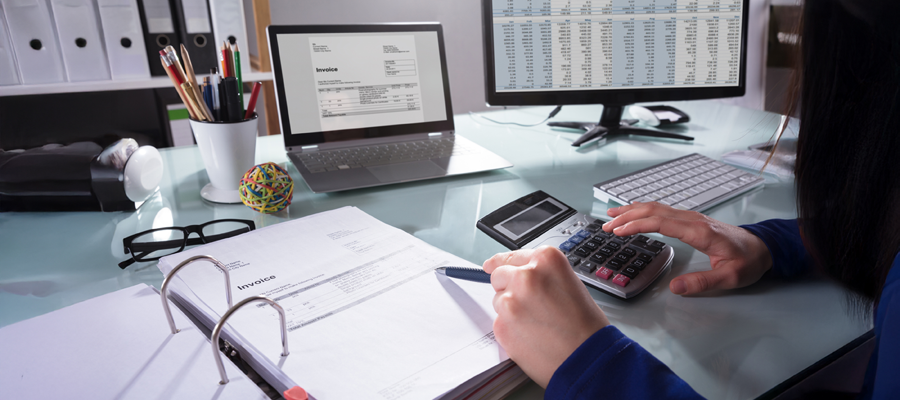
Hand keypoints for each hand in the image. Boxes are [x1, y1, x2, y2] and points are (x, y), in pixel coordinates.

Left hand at [483, 246, 608, 386]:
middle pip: (499, 275)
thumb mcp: (569, 283)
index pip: (512, 256)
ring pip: (498, 300)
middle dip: (508, 287)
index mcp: (545, 260)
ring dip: (511, 310)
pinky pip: (499, 322)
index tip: (492, 264)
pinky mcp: (502, 325)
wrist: (588, 358)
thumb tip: (517, 272)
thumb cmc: (586, 325)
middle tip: (529, 305)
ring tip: (537, 323)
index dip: (503, 263)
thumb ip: (542, 274)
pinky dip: (510, 329)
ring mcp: (511, 301)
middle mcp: (526, 276)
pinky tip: (531, 336)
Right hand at [603, 202, 772, 294]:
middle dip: (627, 217)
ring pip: (657, 208)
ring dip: (633, 210)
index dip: (637, 225)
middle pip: (654, 211)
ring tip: (612, 216)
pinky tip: (635, 212)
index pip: (661, 223)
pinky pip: (663, 211)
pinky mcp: (691, 220)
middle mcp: (693, 220)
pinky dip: (645, 210)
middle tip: (606, 225)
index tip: (618, 230)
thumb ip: (702, 282)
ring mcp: (692, 217)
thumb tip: (675, 288)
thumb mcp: (730, 277)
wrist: (764, 247)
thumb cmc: (749, 261)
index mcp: (699, 231)